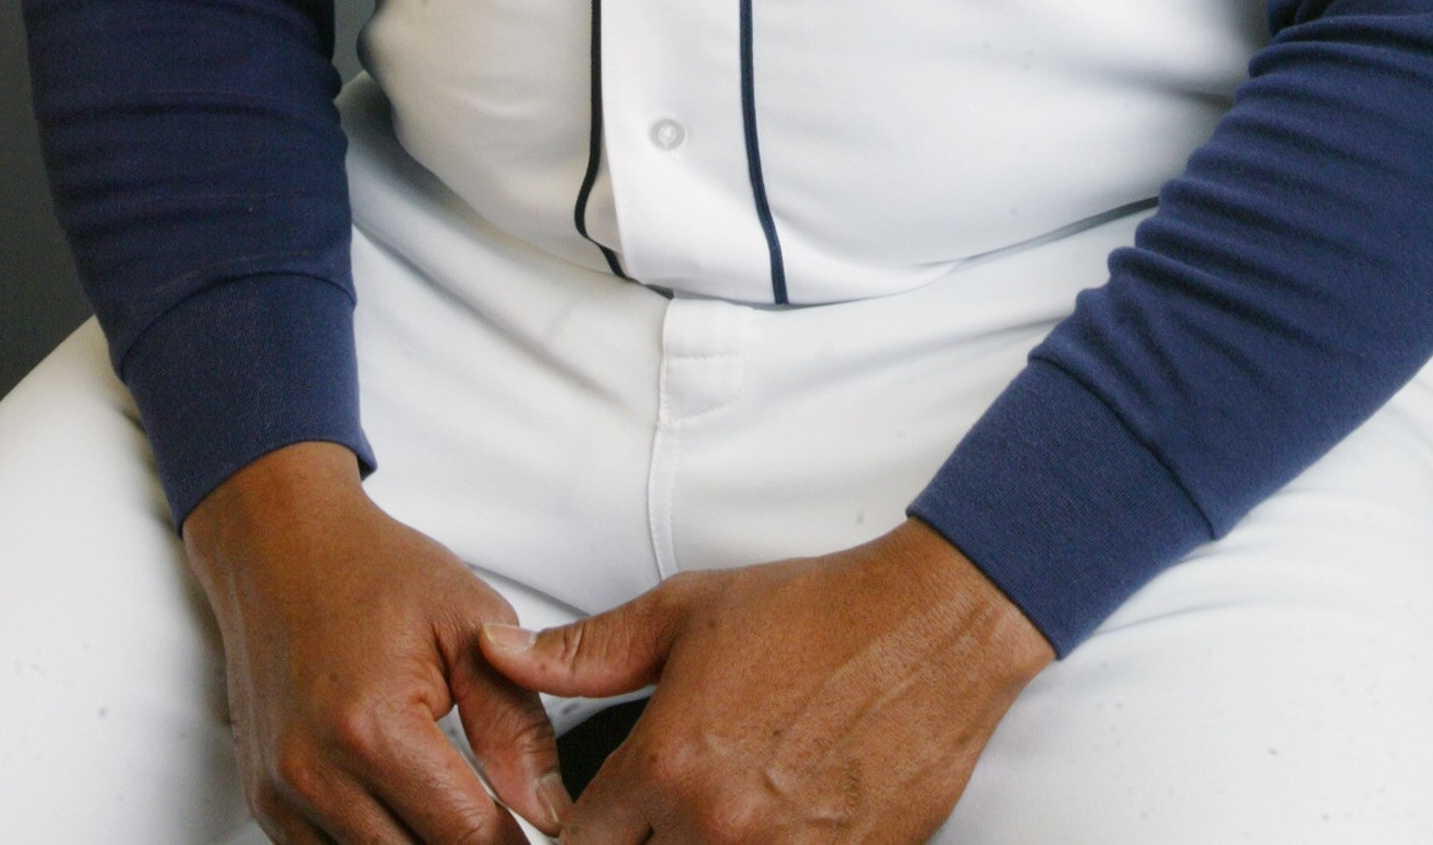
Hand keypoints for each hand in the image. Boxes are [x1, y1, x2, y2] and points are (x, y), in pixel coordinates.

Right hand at [183, 441, 568, 844]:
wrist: (279, 543)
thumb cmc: (369, 569)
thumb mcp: (466, 620)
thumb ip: (514, 722)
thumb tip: (548, 809)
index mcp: (372, 727)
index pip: (463, 837)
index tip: (545, 837)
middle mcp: (315, 773)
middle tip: (503, 825)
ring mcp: (282, 796)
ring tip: (456, 815)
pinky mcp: (266, 804)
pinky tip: (407, 818)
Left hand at [479, 518, 1051, 844]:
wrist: (928, 628)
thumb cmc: (815, 613)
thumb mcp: (685, 611)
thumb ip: (586, 651)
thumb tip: (504, 656)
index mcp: (669, 764)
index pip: (582, 843)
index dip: (583, 832)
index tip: (603, 816)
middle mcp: (720, 826)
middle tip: (663, 812)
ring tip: (716, 816)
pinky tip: (771, 829)